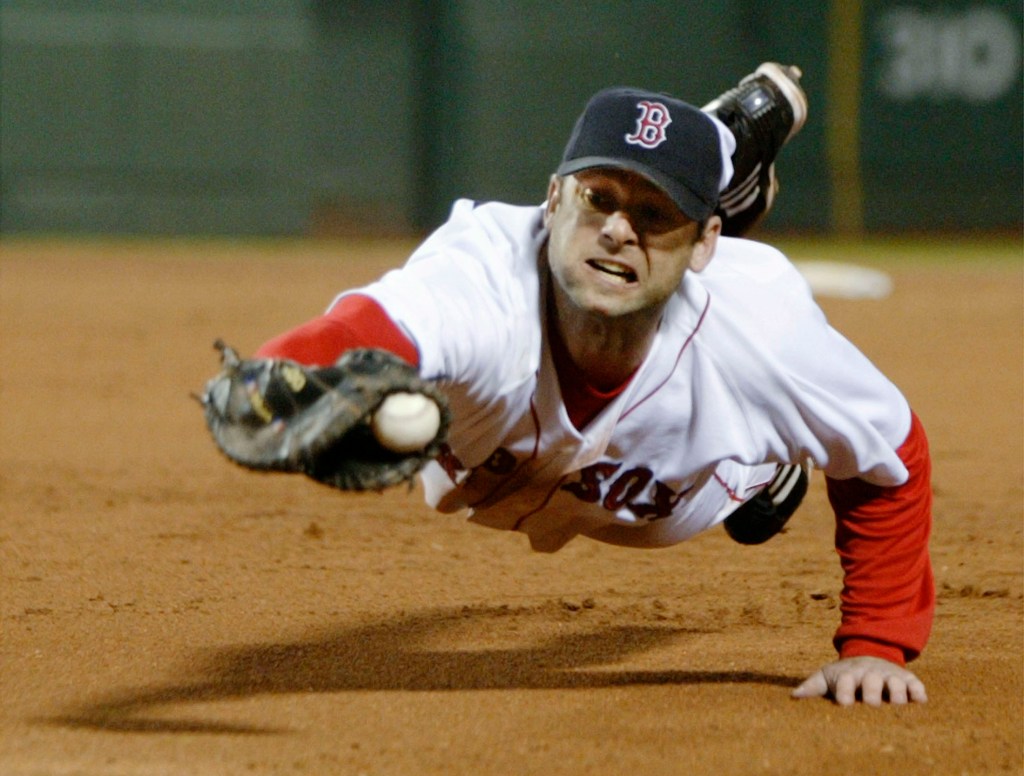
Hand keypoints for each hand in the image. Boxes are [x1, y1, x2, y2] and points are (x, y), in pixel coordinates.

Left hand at [792, 656, 926, 705]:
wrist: (869, 653)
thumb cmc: (844, 674)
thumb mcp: (827, 677)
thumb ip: (812, 686)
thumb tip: (794, 696)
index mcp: (848, 675)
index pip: (845, 682)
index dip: (844, 691)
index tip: (844, 704)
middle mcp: (869, 674)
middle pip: (872, 682)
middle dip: (872, 692)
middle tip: (871, 703)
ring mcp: (889, 675)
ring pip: (896, 682)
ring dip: (897, 692)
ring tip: (895, 703)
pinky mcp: (907, 679)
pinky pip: (916, 684)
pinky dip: (918, 691)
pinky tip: (920, 700)